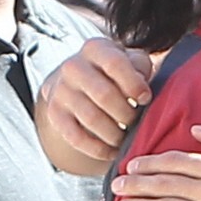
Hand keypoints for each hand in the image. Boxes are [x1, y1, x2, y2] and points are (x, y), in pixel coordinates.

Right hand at [37, 39, 152, 166]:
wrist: (77, 82)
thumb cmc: (113, 73)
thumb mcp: (130, 61)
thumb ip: (141, 68)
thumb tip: (143, 90)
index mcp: (95, 49)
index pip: (114, 64)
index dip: (134, 84)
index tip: (145, 99)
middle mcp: (73, 66)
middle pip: (104, 95)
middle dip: (126, 114)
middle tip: (136, 122)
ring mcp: (61, 91)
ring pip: (91, 119)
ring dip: (114, 134)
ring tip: (126, 138)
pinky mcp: (55, 114)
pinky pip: (76, 137)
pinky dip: (98, 149)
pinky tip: (113, 151)